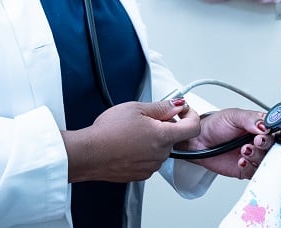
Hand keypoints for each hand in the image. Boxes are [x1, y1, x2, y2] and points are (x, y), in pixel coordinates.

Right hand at [62, 99, 198, 182]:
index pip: (193, 127)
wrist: (87, 154)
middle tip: (148, 117)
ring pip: (161, 149)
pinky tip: (129, 145)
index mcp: (163, 136)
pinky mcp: (140, 175)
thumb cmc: (107, 132)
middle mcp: (160, 155)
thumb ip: (162, 107)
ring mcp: (150, 167)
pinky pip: (150, 160)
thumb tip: (177, 105)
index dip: (191, 115)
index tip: (183, 109)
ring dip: (154, 139)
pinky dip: (144, 152)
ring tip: (133, 131)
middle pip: (175, 137)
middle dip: (167, 125)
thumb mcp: (136, 108)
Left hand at [175, 108, 273, 178]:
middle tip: (258, 141)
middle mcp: (260, 140)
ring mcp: (254, 155)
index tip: (276, 131)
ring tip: (244, 150)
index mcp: (260, 125)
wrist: (198, 141)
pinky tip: (241, 160)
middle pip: (275, 145)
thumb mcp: (233, 116)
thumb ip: (250, 119)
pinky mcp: (246, 169)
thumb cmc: (215, 125)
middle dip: (268, 144)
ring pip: (267, 160)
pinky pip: (255, 172)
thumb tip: (265, 125)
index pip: (278, 128)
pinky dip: (250, 167)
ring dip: (257, 155)